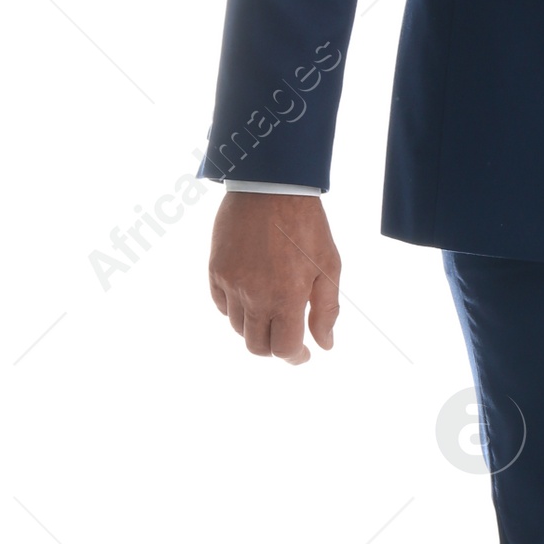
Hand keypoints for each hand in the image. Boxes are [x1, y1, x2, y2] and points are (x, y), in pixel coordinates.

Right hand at [208, 193, 340, 361]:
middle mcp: (255, 296)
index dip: (294, 357)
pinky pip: (221, 305)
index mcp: (286, 297)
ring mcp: (231, 283)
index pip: (283, 349)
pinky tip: (251, 297)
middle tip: (287, 338)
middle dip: (273, 348)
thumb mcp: (328, 265)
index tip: (303, 354)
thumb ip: (326, 309)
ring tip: (271, 313)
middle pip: (256, 346)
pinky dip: (235, 310)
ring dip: (255, 328)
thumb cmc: (306, 224)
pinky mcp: (215, 270)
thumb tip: (325, 344)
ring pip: (237, 328)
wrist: (270, 186)